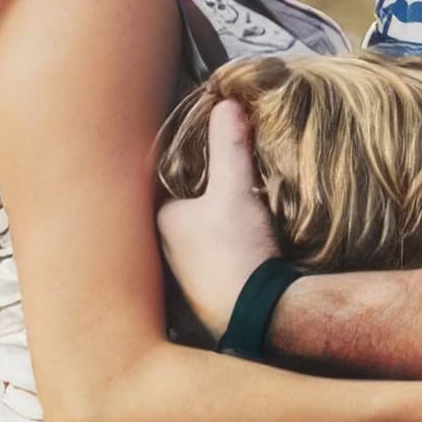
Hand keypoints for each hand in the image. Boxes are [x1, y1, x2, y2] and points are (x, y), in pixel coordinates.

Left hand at [157, 99, 278, 337]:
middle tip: (229, 175)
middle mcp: (164, 249)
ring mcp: (186, 273)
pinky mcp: (208, 291)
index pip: (170, 177)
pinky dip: (226, 245)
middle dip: (204, 191)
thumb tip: (228, 105)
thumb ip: (230, 146)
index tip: (212, 146)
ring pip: (200, 232)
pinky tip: (245, 239)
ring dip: (215, 220)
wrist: (260, 316)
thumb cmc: (235, 254)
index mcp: (161, 221)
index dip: (192, 159)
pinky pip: (215, 255)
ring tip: (240, 203)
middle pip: (185, 205)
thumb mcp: (234, 190)